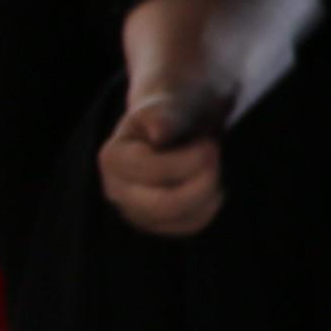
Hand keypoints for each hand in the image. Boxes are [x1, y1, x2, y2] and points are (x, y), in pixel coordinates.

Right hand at [95, 92, 222, 240]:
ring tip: (214, 167)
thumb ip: (165, 116)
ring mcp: (134, 211)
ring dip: (211, 191)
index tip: (210, 142)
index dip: (193, 158)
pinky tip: (212, 183)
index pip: (155, 172)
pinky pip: (190, 225)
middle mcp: (117, 191)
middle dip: (204, 180)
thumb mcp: (172, 105)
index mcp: (113, 158)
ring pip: (182, 219)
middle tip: (217, 157)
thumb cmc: (177, 112)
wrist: (183, 124)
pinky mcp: (157, 224)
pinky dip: (210, 206)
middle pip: (165, 205)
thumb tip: (159, 131)